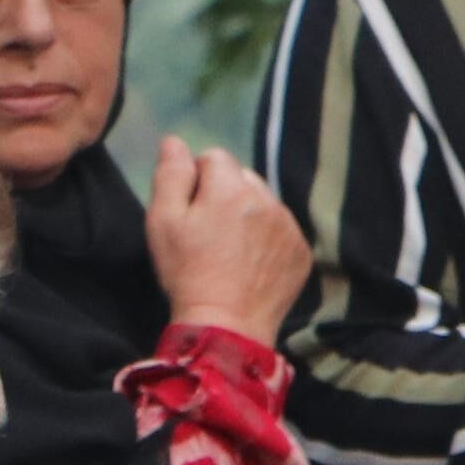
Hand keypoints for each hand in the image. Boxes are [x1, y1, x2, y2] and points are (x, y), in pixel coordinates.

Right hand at [138, 139, 311, 343]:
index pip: (214, 157)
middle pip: (242, 178)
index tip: (190, 210)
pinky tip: (249, 262)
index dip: (196, 180)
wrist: (227, 324)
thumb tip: (174, 141)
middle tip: (208, 231)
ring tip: (229, 248)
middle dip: (224, 193)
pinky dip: (267, 238)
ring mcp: (290, 227)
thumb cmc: (186, 271)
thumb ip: (170, 174)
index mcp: (231, 188)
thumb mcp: (163, 220)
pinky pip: (282, 229)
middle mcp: (268, 201)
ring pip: (264, 203)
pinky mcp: (301, 252)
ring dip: (247, 214)